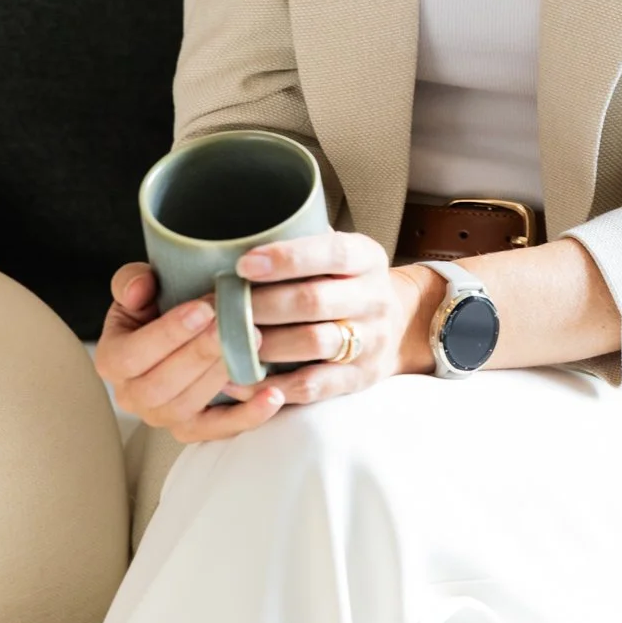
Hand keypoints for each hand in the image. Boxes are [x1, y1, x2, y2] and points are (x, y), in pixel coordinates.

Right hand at [93, 262, 286, 444]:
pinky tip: (273, 396)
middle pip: (161, 386)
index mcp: (112, 359)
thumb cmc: (156, 303)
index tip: (202, 310)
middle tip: (233, 324)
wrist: (174, 327)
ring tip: (252, 344)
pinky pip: (218, 430)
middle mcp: (132, 396)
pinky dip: (248, 416)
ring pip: (188, 407)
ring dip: (221, 376)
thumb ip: (132, 282)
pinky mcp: (193, 428)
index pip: (132, 355)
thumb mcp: (139, 285)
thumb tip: (140, 288)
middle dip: (200, 353)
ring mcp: (162, 417)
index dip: (167, 334)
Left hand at [235, 231, 436, 403]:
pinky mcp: (359, 378)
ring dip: (266, 343)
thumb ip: (304, 244)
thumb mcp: (340, 254)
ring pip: (313, 343)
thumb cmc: (347, 283)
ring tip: (228, 342)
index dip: (286, 258)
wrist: (398, 326)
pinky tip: (241, 380)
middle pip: (314, 301)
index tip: (244, 264)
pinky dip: (273, 385)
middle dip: (263, 304)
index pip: (330, 253)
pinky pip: (313, 386)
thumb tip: (239, 236)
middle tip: (223, 308)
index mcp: (367, 258)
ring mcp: (371, 341)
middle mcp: (374, 298)